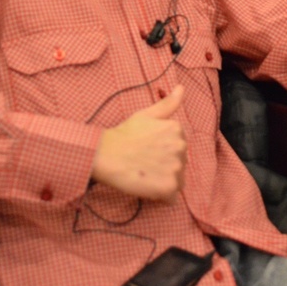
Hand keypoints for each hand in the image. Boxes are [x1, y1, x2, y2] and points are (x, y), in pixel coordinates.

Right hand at [91, 85, 186, 200]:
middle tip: (144, 163)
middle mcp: (181, 147)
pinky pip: (172, 198)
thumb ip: (168, 103)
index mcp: (177, 129)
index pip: (178, 148)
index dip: (163, 152)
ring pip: (177, 181)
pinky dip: (161, 196)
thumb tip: (181, 87)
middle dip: (165, 166)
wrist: (105, 154)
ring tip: (145, 175)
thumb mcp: (146, 114)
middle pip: (180, 165)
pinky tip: (147, 187)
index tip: (148, 151)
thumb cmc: (124, 134)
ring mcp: (176, 167)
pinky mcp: (169, 186)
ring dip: (164, 181)